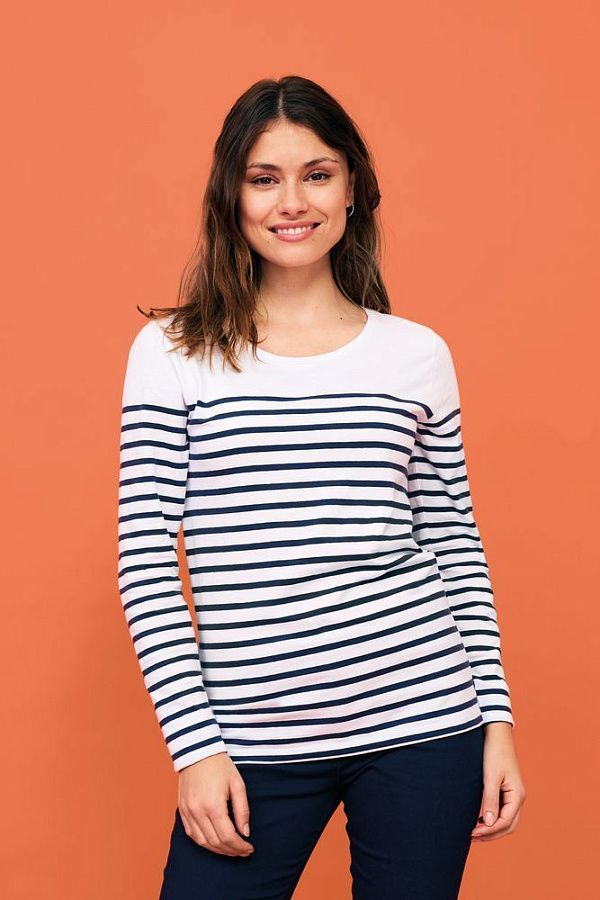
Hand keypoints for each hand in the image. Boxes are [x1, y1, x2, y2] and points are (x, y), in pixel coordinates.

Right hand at [177, 751, 254, 856]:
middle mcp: (198, 811)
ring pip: (202, 842)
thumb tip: (245, 832)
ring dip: (218, 850)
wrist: (197, 752)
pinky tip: (215, 842)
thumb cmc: (220, 766)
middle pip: (215, 842)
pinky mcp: (182, 810)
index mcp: (213, 805)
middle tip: (243, 851)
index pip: (228, 836)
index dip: (240, 846)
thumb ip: (242, 810)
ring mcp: (188, 812)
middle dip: (231, 851)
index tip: (249, 848)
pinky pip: (192, 834)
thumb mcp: (238, 784)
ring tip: (231, 850)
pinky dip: (204, 842)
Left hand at [470, 722, 525, 840]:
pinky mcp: (506, 788)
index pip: (505, 822)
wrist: (496, 732)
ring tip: (473, 830)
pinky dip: (491, 817)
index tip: (472, 833)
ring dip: (491, 827)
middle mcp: (518, 797)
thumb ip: (490, 800)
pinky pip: (501, 809)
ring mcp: (513, 793)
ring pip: (505, 819)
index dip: (489, 831)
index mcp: (517, 795)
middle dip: (491, 834)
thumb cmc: (494, 752)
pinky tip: (477, 817)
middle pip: (507, 825)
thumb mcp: (490, 776)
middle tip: (471, 836)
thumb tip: (488, 824)